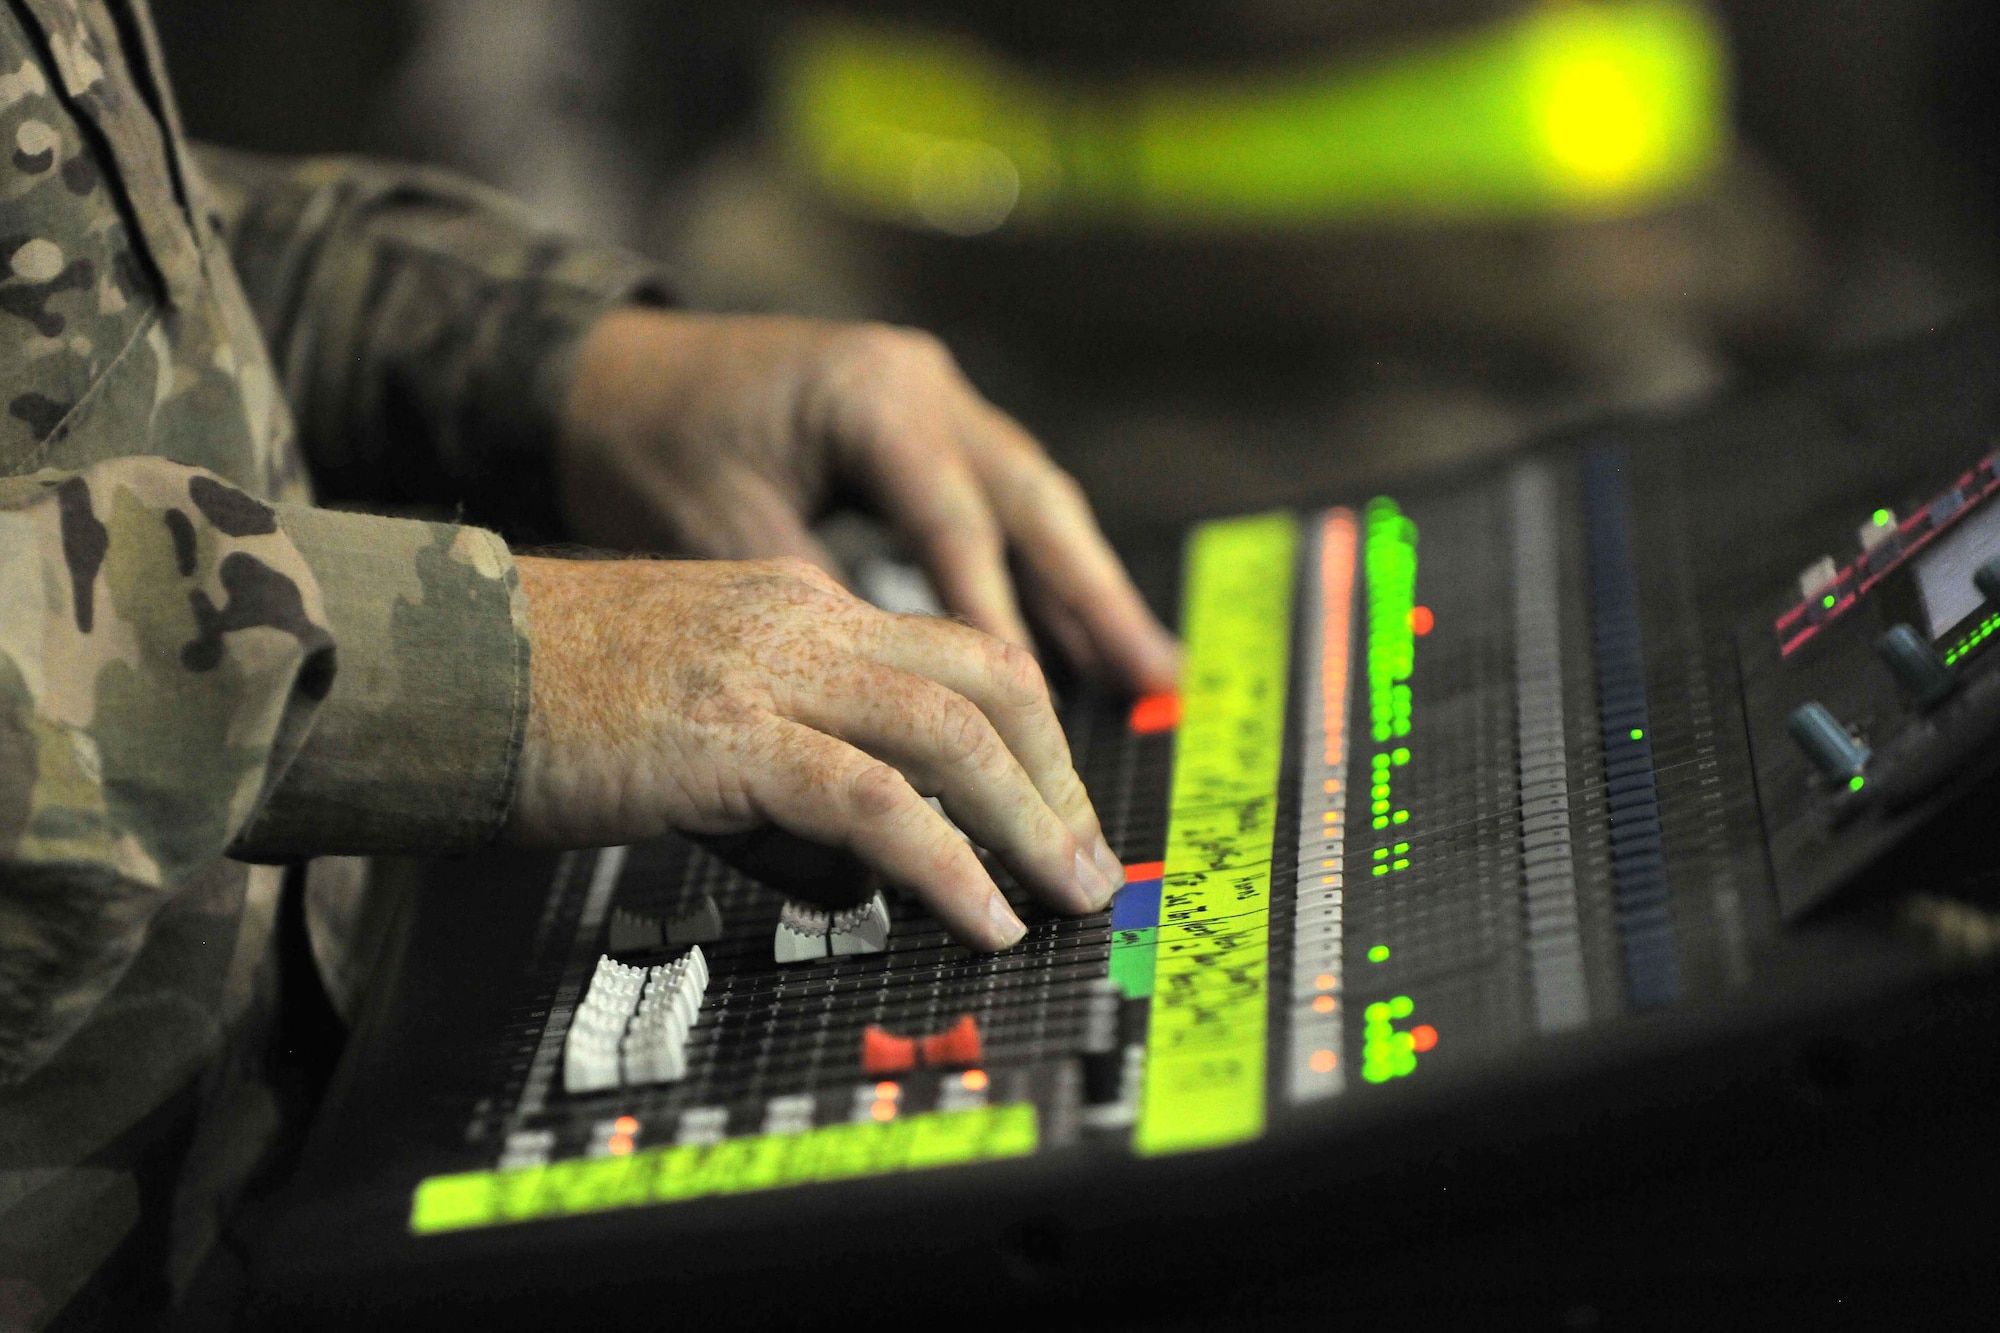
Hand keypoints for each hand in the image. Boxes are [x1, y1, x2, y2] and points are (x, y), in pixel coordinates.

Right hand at [504, 555, 1126, 949]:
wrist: (431, 670)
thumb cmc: (543, 703)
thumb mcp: (692, 718)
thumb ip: (785, 774)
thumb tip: (863, 867)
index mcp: (795, 604)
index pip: (955, 656)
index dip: (1028, 737)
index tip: (1056, 812)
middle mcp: (799, 620)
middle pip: (983, 678)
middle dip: (1057, 775)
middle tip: (1087, 863)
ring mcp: (766, 669)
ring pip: (950, 732)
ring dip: (1027, 822)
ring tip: (1066, 896)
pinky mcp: (725, 736)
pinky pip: (871, 801)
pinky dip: (943, 863)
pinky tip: (978, 916)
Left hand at [558, 309, 1178, 693]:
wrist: (598, 374)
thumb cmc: (646, 443)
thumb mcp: (719, 530)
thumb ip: (813, 611)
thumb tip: (889, 716)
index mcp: (874, 395)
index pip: (959, 524)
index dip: (1004, 621)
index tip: (1041, 712)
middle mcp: (921, 384)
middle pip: (1033, 502)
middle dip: (1097, 598)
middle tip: (1158, 681)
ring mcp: (930, 396)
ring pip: (1032, 500)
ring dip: (1084, 587)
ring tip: (1145, 672)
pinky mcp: (921, 425)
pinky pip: (997, 504)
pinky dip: (1034, 571)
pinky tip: (1066, 635)